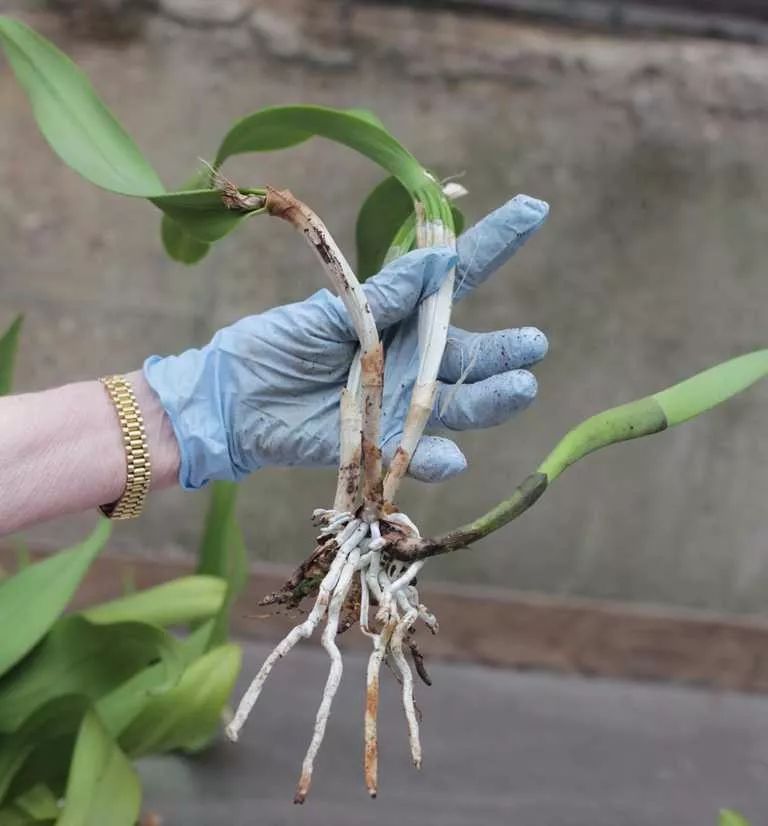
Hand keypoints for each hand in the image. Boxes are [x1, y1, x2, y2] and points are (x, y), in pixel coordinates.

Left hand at [144, 195, 549, 488]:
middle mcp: (411, 361)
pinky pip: (416, 455)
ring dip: (490, 400)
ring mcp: (400, 405)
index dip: (496, 244)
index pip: (458, 279)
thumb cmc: (278, 344)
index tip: (534, 211)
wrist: (236, 401)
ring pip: (457, 405)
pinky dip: (434, 457)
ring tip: (521, 389)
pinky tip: (453, 456)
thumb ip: (387, 295)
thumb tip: (440, 260)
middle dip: (505, 352)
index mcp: (400, 317)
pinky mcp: (380, 447)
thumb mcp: (329, 311)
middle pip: (470, 355)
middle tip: (533, 345)